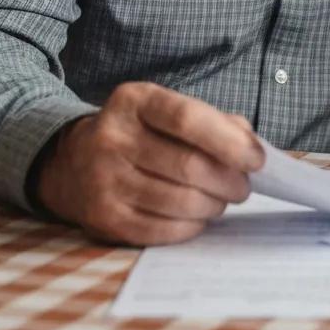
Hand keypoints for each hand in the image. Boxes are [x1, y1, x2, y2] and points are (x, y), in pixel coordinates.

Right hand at [36, 81, 264, 244]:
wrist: (72, 161)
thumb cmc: (141, 132)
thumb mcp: (167, 110)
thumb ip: (212, 122)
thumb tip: (251, 147)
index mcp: (134, 100)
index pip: (188, 118)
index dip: (229, 142)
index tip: (257, 160)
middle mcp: (113, 137)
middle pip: (188, 166)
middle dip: (228, 181)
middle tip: (243, 187)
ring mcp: (103, 180)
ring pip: (178, 201)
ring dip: (213, 205)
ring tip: (221, 200)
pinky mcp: (102, 218)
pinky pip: (161, 229)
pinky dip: (190, 226)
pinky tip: (198, 217)